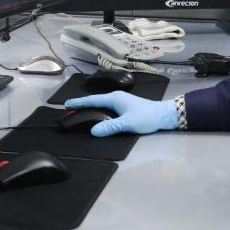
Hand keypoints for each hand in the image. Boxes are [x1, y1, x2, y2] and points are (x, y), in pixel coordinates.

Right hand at [64, 91, 178, 136]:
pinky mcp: (123, 108)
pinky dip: (98, 112)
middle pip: (94, 102)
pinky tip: (96, 117)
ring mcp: (120, 102)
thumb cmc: (147, 117)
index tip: (67, 105)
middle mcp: (116, 98)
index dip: (79, 103)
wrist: (163, 115)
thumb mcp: (128, 123)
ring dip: (89, 109)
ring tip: (78, 114)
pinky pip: (106, 109)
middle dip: (81, 106)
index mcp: (114, 98)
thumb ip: (111, 127)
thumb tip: (94, 131)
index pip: (92, 100)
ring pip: (100, 105)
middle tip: (69, 111)